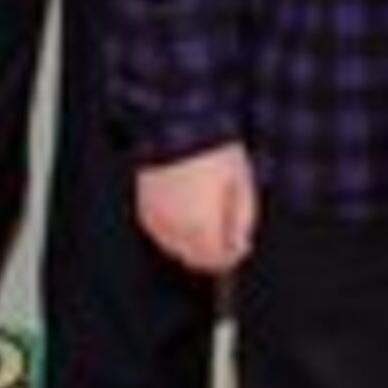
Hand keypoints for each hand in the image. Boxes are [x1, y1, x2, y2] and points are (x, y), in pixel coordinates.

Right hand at [135, 144, 256, 272]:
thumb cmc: (215, 153)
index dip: (232, 254)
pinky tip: (186, 210)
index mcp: (201, 227)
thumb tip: (241, 245)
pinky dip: (175, 229)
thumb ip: (243, 222)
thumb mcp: (241, 187)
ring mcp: (156, 221)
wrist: (178, 126)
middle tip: (226, 228)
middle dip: (213, 250)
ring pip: (177, 249)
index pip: (217, 261)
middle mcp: (175, 231)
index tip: (241, 244)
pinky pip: (162, 233)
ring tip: (206, 212)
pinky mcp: (144, 210)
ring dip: (193, 241)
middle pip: (195, 259)